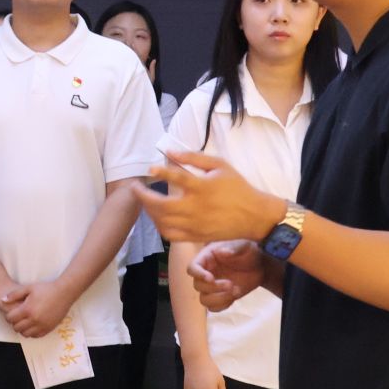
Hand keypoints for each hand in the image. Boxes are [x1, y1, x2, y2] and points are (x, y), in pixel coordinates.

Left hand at [1, 282, 72, 339]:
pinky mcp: (49, 328)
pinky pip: (36, 336)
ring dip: (23, 329)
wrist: (64, 293)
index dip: (8, 316)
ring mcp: (42, 325)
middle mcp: (34, 319)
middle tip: (18, 317)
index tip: (11, 313)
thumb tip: (2, 300)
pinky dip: (32, 332)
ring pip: (25, 334)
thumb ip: (14, 294)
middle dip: (15, 323)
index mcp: (27, 309)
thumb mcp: (28, 288)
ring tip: (25, 321)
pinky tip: (33, 324)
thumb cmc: (46, 288)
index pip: (11, 319)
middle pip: (16, 328)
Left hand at [136, 152, 287, 244]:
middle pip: (162, 205)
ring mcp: (195, 224)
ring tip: (144, 201)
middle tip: (135, 188)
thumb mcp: (220, 165)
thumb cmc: (237, 187)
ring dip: (148, 210)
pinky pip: (170, 234)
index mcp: (203, 187)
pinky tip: (157, 217)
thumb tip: (169, 152)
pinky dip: (159, 225)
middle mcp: (196, 207)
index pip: (177, 178)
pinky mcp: (195, 236)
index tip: (150, 169)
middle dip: (143, 196)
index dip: (160, 172)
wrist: (254, 215)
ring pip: (162, 221)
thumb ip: (194, 158)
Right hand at [189, 241, 267, 312]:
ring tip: (235, 291)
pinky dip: (223, 305)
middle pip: (197, 285)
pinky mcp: (220, 298)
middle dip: (214, 288)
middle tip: (231, 284)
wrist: (259, 267)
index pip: (192, 267)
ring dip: (218, 299)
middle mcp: (206, 273)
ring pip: (204, 299)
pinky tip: (234, 296)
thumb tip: (222, 252)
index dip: (198, 274)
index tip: (211, 278)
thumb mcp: (245, 246)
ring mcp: (212, 287)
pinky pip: (214, 308)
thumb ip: (234, 248)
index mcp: (207, 258)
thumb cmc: (248, 252)